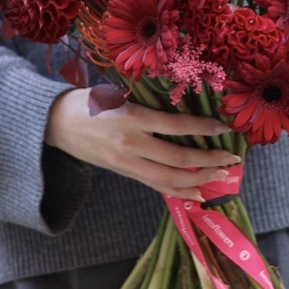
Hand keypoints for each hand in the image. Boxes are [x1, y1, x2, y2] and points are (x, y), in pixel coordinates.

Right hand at [45, 89, 239, 201]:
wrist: (56, 124)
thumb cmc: (89, 101)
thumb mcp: (117, 93)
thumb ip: (147, 102)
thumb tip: (181, 107)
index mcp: (132, 117)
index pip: (176, 125)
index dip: (203, 127)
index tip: (224, 127)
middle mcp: (132, 143)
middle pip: (178, 157)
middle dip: (209, 160)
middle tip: (232, 159)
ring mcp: (127, 162)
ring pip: (169, 177)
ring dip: (199, 179)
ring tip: (221, 177)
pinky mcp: (124, 172)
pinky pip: (156, 185)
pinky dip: (178, 191)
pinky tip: (197, 194)